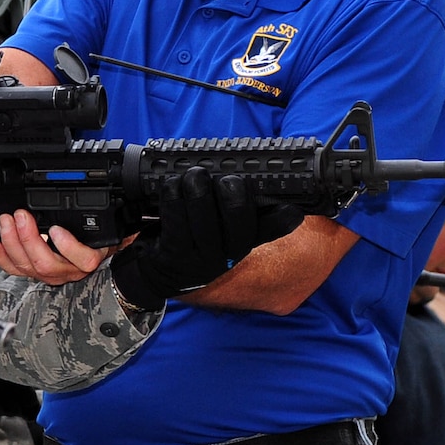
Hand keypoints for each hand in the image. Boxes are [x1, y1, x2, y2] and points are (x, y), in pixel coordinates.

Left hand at [0, 210, 117, 284]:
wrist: (91, 252)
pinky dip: (3, 257)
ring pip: (28, 267)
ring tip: (6, 222)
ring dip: (12, 243)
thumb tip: (99, 202)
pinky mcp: (35, 272)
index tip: (56, 229)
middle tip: (21, 216)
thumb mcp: (102, 227)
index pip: (84, 259)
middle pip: (46, 264)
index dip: (67, 246)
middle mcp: (70, 270)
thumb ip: (98, 219)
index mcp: (89, 258)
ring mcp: (51, 274)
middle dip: (28, 238)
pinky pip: (16, 270)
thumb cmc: (95, 238)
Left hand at [109, 168, 306, 310]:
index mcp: (242, 243)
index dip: (284, 218)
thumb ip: (232, 208)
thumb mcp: (216, 229)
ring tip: (194, 174)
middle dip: (234, 195)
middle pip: (240, 224)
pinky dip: (173, 199)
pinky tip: (171, 185)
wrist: (153, 272)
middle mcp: (226, 256)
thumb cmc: (187, 238)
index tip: (291, 206)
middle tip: (225, 178)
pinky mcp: (173, 258)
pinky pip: (176, 224)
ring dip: (199, 190)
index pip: (271, 230)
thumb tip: (242, 171)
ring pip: (206, 222)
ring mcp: (200, 260)